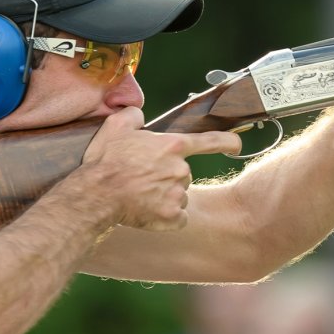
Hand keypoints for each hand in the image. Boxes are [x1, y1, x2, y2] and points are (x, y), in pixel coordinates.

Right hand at [75, 108, 241, 230]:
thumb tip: (141, 116)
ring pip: (179, 195)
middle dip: (167, 176)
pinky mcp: (172, 216)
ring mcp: (178, 194)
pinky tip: (147, 211)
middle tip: (142, 178)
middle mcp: (181, 170)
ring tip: (141, 195)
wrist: (96, 194)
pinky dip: (165, 217)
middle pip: (183, 174)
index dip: (228, 142)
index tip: (237, 145)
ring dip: (165, 196)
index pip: (210, 141)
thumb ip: (134, 115)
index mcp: (173, 146)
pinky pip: (177, 217)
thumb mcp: (116, 126)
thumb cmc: (105, 161)